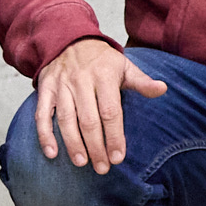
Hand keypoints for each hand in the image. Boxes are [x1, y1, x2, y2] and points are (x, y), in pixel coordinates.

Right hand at [33, 37, 167, 172]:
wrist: (68, 38)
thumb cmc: (101, 59)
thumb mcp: (124, 65)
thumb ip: (142, 81)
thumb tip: (162, 89)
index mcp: (104, 76)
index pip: (110, 111)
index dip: (114, 136)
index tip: (118, 157)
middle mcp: (81, 81)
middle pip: (88, 119)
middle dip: (95, 146)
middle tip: (103, 168)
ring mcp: (61, 86)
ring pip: (65, 119)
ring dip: (73, 144)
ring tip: (82, 163)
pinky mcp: (45, 89)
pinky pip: (42, 114)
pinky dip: (45, 135)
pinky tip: (52, 153)